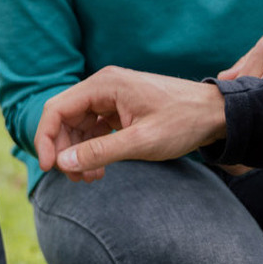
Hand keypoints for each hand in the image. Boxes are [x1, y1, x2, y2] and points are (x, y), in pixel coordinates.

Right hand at [33, 67, 226, 181]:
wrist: (216, 115)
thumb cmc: (183, 122)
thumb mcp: (141, 141)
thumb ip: (100, 152)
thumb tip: (64, 163)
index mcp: (104, 85)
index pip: (57, 109)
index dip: (46, 139)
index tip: (50, 167)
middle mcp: (103, 86)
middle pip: (64, 118)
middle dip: (64, 150)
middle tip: (74, 178)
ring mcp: (111, 96)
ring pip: (77, 126)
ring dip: (78, 153)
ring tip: (90, 178)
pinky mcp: (119, 108)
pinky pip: (93, 128)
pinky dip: (92, 149)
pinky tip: (99, 170)